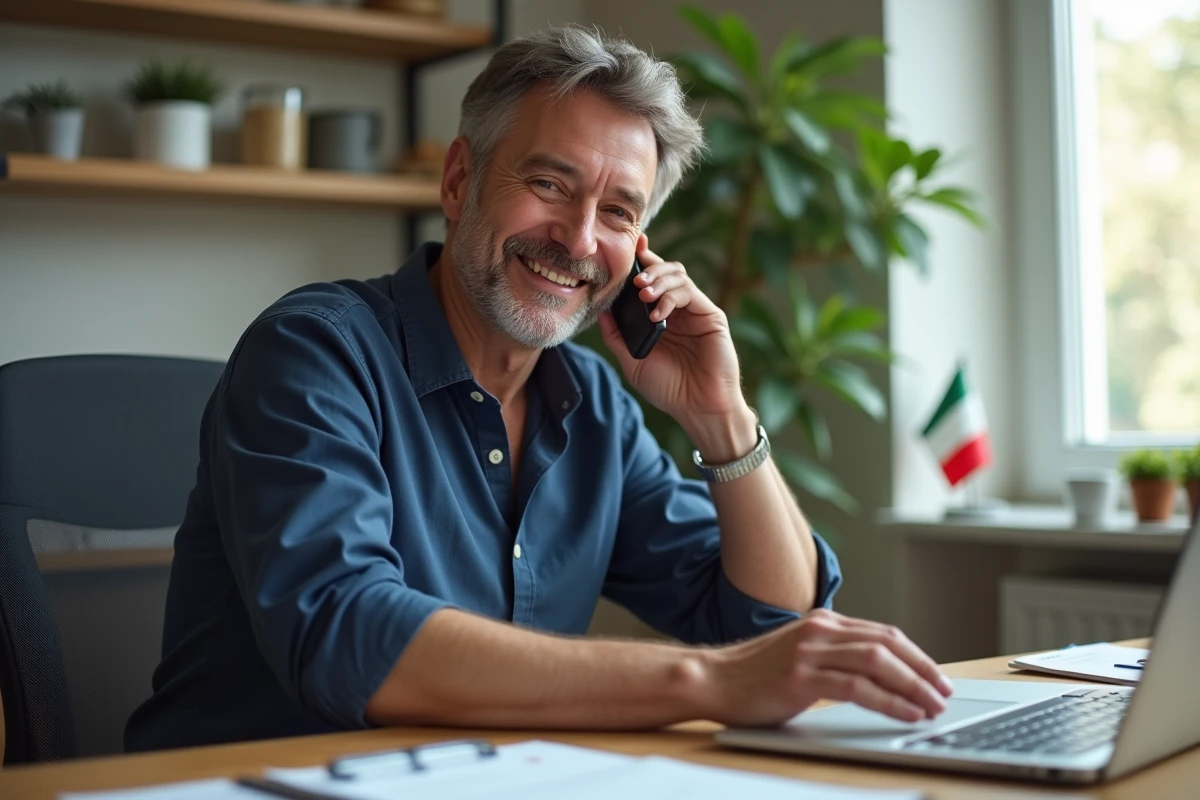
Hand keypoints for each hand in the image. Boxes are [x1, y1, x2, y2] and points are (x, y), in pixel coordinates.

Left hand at [597, 245, 747, 445]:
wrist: (698, 408)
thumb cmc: (668, 388)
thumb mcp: (632, 360)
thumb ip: (616, 334)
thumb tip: (599, 309)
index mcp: (661, 315)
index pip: (651, 280)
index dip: (641, 261)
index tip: (628, 249)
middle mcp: (679, 309)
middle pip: (665, 269)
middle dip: (648, 267)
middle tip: (633, 279)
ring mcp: (696, 310)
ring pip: (678, 275)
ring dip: (658, 280)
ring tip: (643, 294)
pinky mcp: (711, 316)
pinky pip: (689, 293)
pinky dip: (670, 298)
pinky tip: (657, 314)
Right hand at [702, 609, 953, 726]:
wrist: (712, 679)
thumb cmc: (753, 675)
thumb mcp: (799, 656)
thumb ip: (832, 657)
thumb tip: (877, 677)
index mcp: (822, 623)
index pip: (882, 635)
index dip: (916, 656)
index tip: (937, 677)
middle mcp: (820, 631)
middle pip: (887, 645)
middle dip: (923, 670)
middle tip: (945, 692)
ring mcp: (809, 652)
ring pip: (878, 663)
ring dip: (913, 686)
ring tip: (933, 706)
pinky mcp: (801, 677)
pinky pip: (858, 687)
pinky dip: (889, 700)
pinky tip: (906, 712)